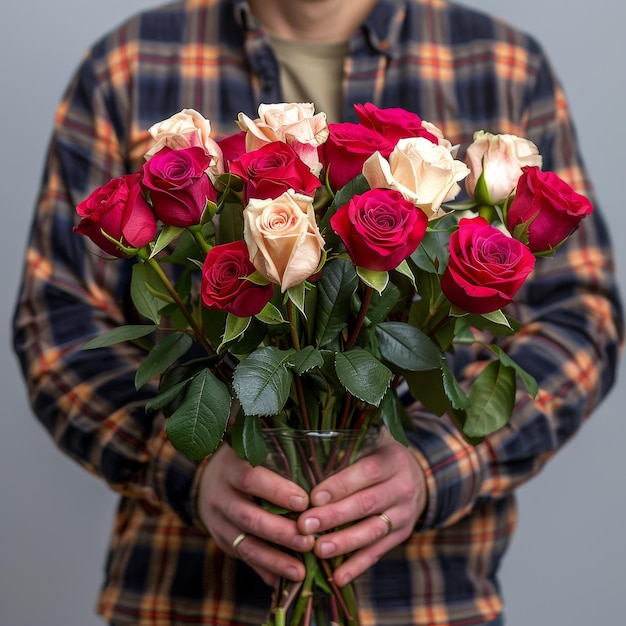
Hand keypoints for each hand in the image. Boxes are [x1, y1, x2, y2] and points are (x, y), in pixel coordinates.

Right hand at [197, 442, 314, 585]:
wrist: (208, 480)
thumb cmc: (247, 460)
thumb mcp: (255, 450)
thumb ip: (280, 457)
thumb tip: (319, 477)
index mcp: (231, 467)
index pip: (251, 478)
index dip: (277, 491)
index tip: (304, 502)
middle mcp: (221, 495)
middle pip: (249, 517)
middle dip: (280, 532)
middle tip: (309, 542)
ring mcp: (218, 521)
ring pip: (245, 545)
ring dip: (274, 560)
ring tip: (300, 572)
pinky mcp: (221, 541)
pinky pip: (244, 558)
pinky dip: (265, 570)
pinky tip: (284, 581)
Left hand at [297, 428, 426, 585]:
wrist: (417, 477)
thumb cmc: (378, 455)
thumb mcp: (371, 441)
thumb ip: (347, 443)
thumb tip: (304, 444)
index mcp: (392, 459)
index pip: (367, 472)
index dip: (341, 485)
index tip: (314, 497)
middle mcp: (401, 487)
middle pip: (366, 504)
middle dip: (334, 516)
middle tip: (305, 525)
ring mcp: (404, 514)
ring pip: (373, 531)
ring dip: (344, 543)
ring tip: (318, 550)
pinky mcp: (401, 535)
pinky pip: (378, 552)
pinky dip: (357, 567)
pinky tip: (337, 578)